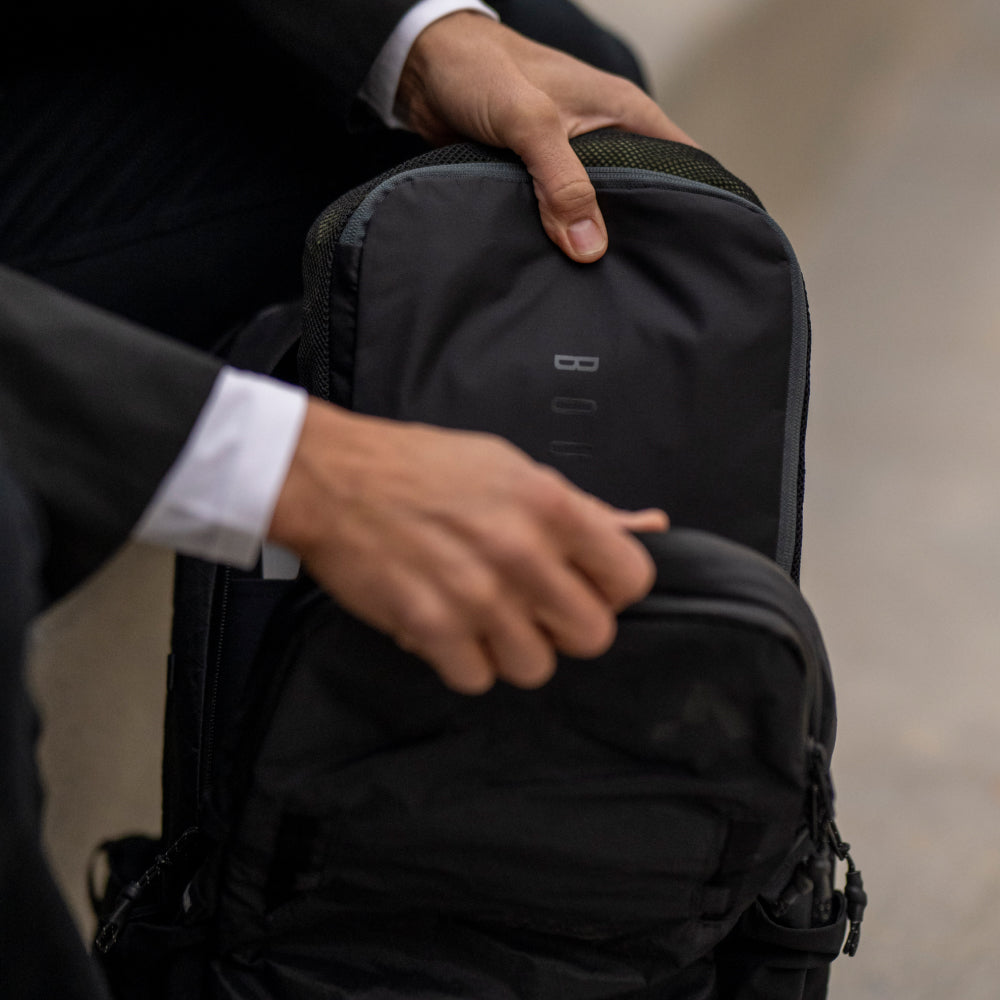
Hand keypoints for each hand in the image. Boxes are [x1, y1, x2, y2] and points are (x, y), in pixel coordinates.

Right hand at [269, 399, 666, 693]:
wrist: (334, 477)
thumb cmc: (424, 466)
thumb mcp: (510, 466)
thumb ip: (578, 506)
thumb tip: (647, 525)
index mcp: (552, 506)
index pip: (631, 579)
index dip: (611, 589)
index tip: (585, 586)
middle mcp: (522, 553)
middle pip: (592, 637)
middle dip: (565, 627)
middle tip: (533, 607)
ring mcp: (477, 596)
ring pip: (535, 667)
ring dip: (512, 649)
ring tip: (482, 616)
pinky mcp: (431, 629)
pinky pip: (476, 679)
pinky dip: (462, 661)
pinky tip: (446, 627)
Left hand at [396, 12, 695, 262]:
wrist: (424, 69)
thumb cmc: (480, 70)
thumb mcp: (528, 121)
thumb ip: (562, 181)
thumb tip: (589, 246)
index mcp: (624, 113)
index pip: (682, 161)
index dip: (692, 202)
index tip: (690, 250)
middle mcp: (606, 137)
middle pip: (642, 196)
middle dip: (639, 236)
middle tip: (641, 281)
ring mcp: (573, 162)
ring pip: (598, 211)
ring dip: (593, 240)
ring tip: (603, 285)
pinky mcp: (540, 181)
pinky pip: (561, 216)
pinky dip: (561, 238)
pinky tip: (562, 269)